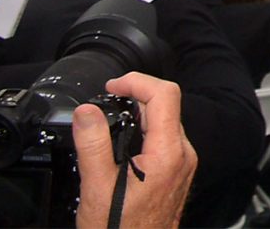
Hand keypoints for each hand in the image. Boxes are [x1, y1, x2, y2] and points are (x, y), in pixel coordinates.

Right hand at [74, 72, 194, 228]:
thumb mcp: (97, 187)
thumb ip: (93, 145)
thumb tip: (87, 111)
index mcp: (168, 153)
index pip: (164, 95)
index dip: (137, 82)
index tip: (113, 86)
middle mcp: (182, 155)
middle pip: (166, 105)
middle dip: (136, 96)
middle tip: (108, 100)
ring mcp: (182, 164)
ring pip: (165, 122)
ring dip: (140, 114)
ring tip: (111, 119)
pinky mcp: (177, 172)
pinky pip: (165, 139)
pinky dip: (145, 131)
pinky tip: (124, 143)